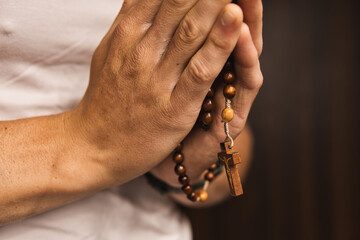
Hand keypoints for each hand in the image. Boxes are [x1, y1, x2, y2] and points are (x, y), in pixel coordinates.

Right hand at [67, 0, 247, 185]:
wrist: (92, 146)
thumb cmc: (104, 100)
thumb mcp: (109, 52)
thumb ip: (128, 22)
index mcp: (126, 35)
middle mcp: (141, 52)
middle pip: (178, 4)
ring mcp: (158, 80)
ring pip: (192, 32)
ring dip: (216, 2)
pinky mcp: (174, 108)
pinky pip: (200, 71)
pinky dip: (219, 44)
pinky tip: (236, 21)